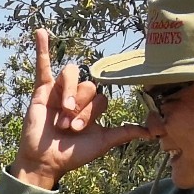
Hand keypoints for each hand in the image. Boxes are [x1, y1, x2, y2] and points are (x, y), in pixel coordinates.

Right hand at [11, 29, 151, 189]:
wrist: (46, 161)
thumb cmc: (73, 153)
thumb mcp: (102, 142)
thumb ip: (124, 133)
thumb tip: (153, 132)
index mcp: (93, 107)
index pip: (101, 98)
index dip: (91, 113)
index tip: (78, 131)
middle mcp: (78, 97)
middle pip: (89, 86)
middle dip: (80, 108)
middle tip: (69, 127)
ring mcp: (60, 91)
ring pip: (72, 76)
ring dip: (69, 95)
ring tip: (62, 113)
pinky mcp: (42, 90)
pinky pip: (43, 65)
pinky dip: (42, 48)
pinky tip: (41, 32)